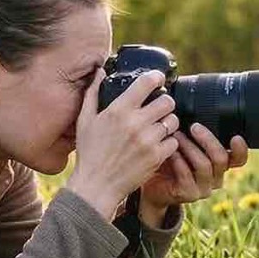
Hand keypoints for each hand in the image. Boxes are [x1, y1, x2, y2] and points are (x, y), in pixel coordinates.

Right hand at [63, 68, 180, 216]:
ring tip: (159, 127)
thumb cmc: (90, 153)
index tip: (158, 78)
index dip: (156, 77)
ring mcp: (147, 141)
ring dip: (168, 122)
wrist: (96, 186)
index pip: (146, 83)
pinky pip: (173, 141)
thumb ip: (92, 93)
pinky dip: (168, 143)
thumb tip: (100, 71)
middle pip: (167, 100)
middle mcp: (135, 123)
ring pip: (173, 121)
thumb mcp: (85, 121)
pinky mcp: (156, 157)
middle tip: (160, 107)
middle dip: (165, 102)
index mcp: (118, 110)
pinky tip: (158, 144)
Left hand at [138, 123, 250, 226]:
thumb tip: (195, 107)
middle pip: (221, 158)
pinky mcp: (188, 194)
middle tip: (194, 126)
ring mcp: (203, 188)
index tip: (235, 136)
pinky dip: (178, 160)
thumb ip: (195, 132)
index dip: (241, 149)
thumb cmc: (170, 158)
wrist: (153, 184)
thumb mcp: (185, 143)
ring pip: (204, 165)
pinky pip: (186, 175)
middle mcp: (216, 177)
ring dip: (190, 148)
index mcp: (220, 164)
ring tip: (176, 135)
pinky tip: (170, 151)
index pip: (239, 159)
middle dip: (208, 140)